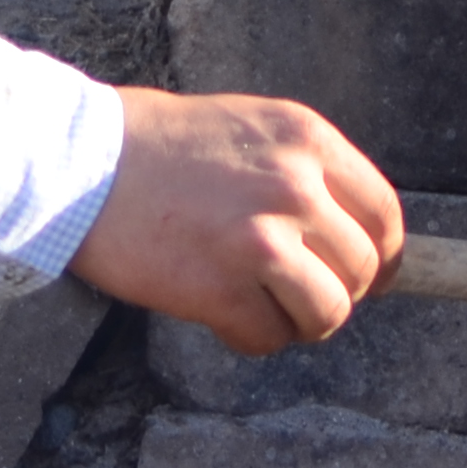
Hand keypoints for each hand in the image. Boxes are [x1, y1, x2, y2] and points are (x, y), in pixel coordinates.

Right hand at [69, 87, 405, 356]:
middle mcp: (295, 187)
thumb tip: (351, 235)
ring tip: (265, 308)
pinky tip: (221, 316)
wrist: (81, 164)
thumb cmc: (160, 146)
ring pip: (327, 311)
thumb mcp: (252, 129)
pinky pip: (267, 337)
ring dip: (301, 322)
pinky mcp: (220, 288)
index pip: (384, 213)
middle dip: (339, 292)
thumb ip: (304, 172)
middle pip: (363, 268)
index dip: (385, 256)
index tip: (372, 278)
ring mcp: (259, 239)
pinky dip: (250, 338)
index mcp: (308, 141)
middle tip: (301, 295)